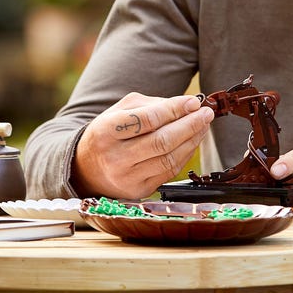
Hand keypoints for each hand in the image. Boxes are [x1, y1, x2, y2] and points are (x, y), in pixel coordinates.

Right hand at [72, 93, 214, 199]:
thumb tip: (186, 105)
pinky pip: (170, 171)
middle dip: (190, 125)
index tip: (194, 102)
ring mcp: (127, 178)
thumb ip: (150, 105)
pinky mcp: (139, 191)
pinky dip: (186, 154)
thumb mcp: (119, 110)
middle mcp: (115, 158)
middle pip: (161, 141)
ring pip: (169, 158)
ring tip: (203, 125)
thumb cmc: (108, 133)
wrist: (86, 168)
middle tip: (206, 113)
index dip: (174, 110)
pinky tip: (193, 141)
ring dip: (192, 140)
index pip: (147, 120)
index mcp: (106, 132)